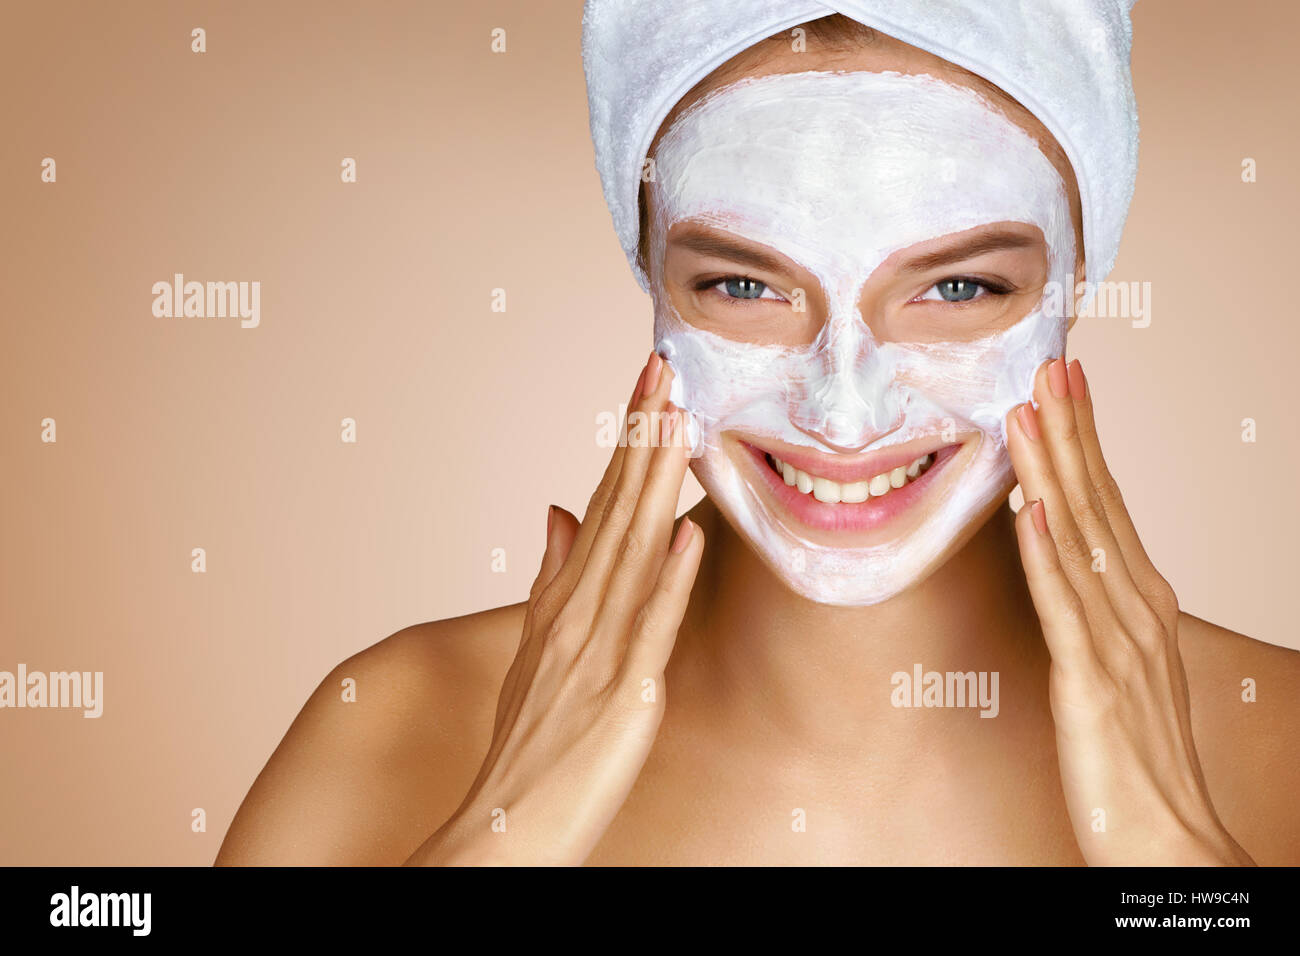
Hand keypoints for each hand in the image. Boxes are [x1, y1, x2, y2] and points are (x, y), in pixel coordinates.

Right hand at [405, 351, 702, 865]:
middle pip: (616, 510)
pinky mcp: (623, 696)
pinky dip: (668, 582)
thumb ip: (552, 575)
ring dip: (655, 484)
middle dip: (642, 437)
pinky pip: (649, 630)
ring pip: (632, 552)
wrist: (502, 825)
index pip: (600, 502)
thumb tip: (559, 510)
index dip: (628, 441)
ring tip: (677, 421)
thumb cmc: (530, 740)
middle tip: (665, 367)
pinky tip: (688, 536)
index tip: (650, 384)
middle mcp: (577, 613)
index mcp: (564, 599)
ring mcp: (597, 651)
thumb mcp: (540, 645)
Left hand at [1006, 357, 1253, 865]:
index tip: (1065, 384)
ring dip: (1050, 471)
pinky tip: (1030, 510)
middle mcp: (1136, 610)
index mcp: (1141, 601)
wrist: (1169, 836)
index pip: (1107, 502)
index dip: (1084, 440)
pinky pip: (1064, 607)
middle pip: (1097, 503)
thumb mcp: (1116, 661)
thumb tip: (1058, 552)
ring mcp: (1117, 643)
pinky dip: (1045, 555)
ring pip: (1077, 539)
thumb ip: (1092, 606)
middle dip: (1071, 430)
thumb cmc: (1137, 754)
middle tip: (1049, 366)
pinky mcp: (1090, 683)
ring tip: (1027, 412)